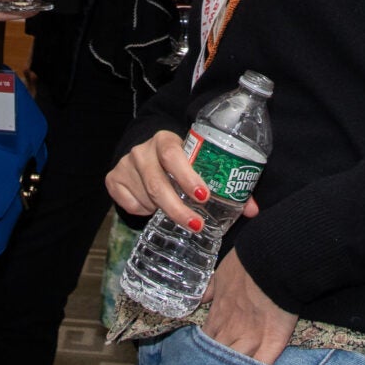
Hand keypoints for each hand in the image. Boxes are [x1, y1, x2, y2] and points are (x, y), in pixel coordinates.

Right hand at [104, 129, 262, 231]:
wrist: (145, 149)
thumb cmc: (180, 159)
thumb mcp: (197, 161)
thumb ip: (223, 181)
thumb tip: (251, 210)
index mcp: (165, 139)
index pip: (172, 155)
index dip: (187, 176)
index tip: (204, 195)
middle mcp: (142, 150)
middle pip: (157, 184)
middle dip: (178, 208)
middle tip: (196, 225)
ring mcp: (125, 165)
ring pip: (146, 198)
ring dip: (163, 210)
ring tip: (175, 209)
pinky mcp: (113, 179)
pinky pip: (130, 205)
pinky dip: (144, 211)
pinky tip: (153, 205)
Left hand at [201, 250, 296, 364]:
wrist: (271, 261)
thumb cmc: (245, 265)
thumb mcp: (220, 274)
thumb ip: (209, 291)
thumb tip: (201, 301)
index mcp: (217, 317)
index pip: (205, 344)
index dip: (204, 352)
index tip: (204, 358)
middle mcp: (230, 332)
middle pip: (218, 359)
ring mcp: (251, 339)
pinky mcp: (273, 342)